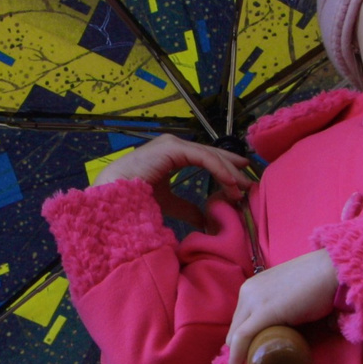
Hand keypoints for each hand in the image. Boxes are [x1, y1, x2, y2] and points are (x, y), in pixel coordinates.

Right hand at [91, 134, 253, 230]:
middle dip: (232, 167)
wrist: (113, 195)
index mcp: (171, 154)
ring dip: (228, 171)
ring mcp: (173, 144)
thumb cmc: (134, 198)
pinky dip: (218, 169)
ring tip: (241, 187)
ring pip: (209, 155)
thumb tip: (204, 219)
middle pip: (211, 154)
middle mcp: (174, 145)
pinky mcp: (172, 149)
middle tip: (248, 181)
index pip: (204, 156)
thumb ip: (186, 207)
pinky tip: (230, 182)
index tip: (240, 179)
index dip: (224, 166)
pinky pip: (202, 158)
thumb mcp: (168, 203)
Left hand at [220, 250, 339, 363]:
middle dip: (236, 350)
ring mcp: (254, 299)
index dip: (238, 341)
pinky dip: (237, 356)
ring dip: (237, 355)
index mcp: (252, 287)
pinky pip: (243, 337)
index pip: (239, 319)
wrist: (331, 272)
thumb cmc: (317, 283)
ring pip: (236, 335)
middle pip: (235, 328)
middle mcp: (247, 291)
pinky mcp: (264, 311)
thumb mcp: (287, 296)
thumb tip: (281, 327)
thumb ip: (278, 308)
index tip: (242, 357)